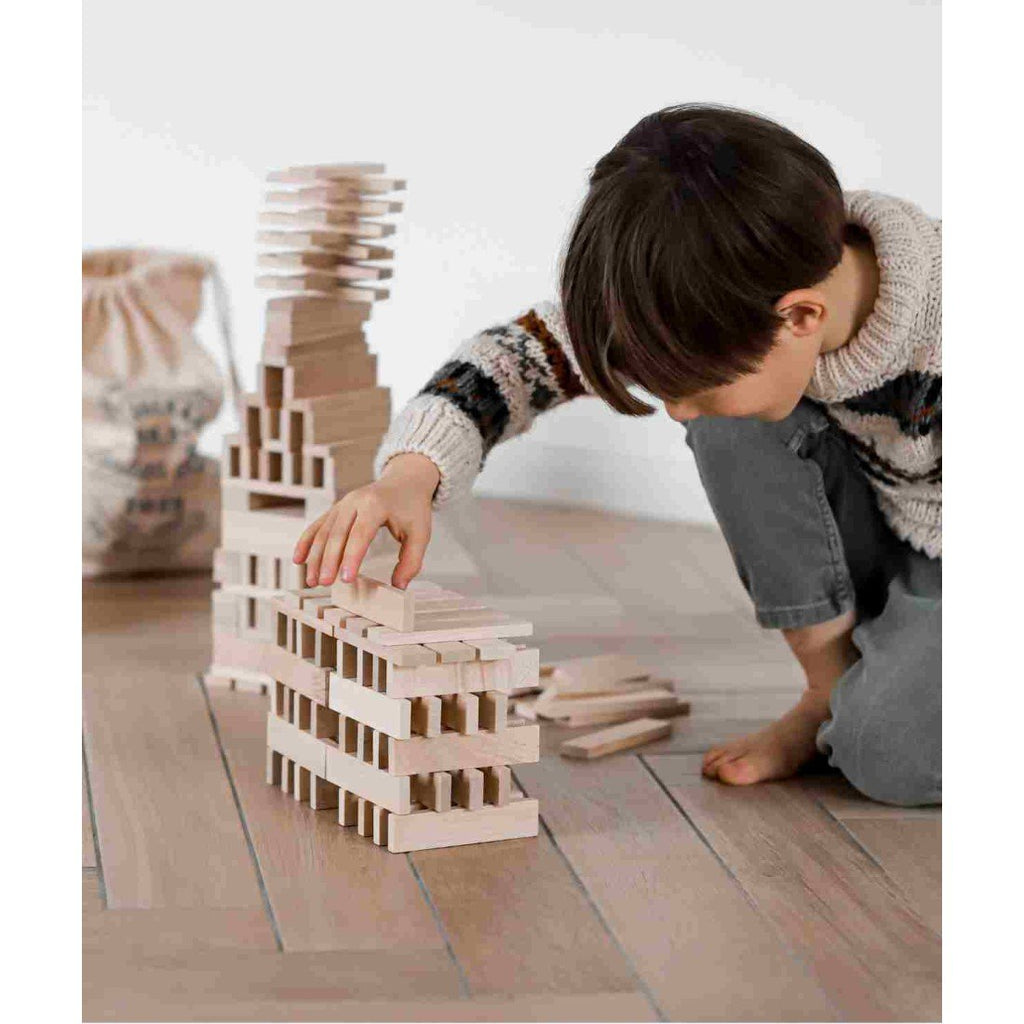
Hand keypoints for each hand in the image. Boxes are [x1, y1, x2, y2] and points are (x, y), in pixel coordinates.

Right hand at [292, 453, 439, 589]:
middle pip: (337, 533)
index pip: (360, 534)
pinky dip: (307, 542)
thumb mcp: (421, 533)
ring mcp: (343, 504)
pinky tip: (299, 559)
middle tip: (324, 583)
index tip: (346, 579)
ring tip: (312, 581)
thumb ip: (412, 561)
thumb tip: (399, 587)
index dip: (351, 557)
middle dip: (328, 560)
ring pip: (324, 531)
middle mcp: (355, 501)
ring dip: (315, 556)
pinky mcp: (337, 509)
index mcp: (376, 505)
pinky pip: (318, 525)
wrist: (404, 481)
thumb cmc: (412, 508)